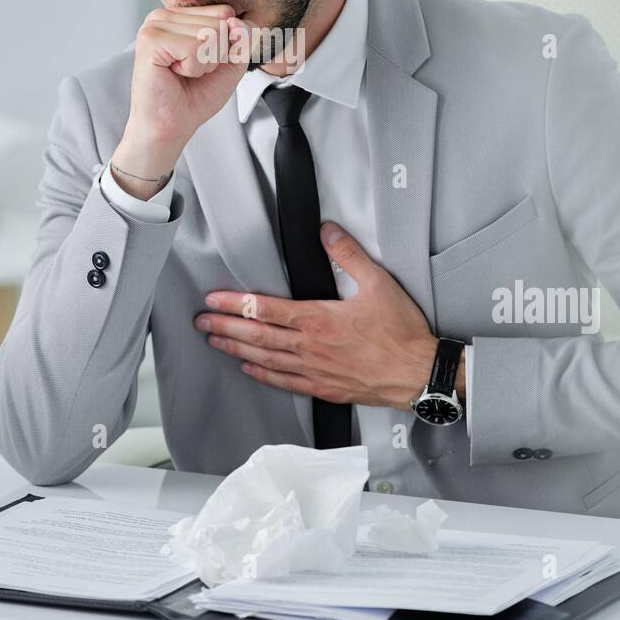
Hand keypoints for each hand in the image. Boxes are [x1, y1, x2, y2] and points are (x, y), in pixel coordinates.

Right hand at [112, 4, 249, 198]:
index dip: (226, 46)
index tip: (204, 63)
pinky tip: (174, 73)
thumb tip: (236, 20)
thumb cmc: (195, 96)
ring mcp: (154, 25)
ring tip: (183, 73)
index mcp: (181, 16)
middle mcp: (165, 15)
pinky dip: (193, 68)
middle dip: (215, 56)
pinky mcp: (150, 40)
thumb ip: (242, 38)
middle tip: (192, 71)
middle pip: (220, 23)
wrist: (172, 126)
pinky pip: (195, 48)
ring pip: (210, 34)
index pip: (226, 13)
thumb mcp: (231, 62)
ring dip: (204, 63)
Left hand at [194, 222, 451, 410]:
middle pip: (257, 336)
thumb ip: (349, 254)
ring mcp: (315, 370)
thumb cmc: (402, 333)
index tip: (214, 299)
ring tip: (214, 342)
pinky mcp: (324, 388)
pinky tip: (250, 369)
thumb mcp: (379, 283)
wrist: (418, 373)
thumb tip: (328, 231)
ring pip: (265, 359)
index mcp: (319, 319)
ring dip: (236, 349)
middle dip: (224, 327)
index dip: (235, 303)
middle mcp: (310, 347)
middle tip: (201, 322)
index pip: (266, 309)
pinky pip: (285, 382)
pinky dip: (262, 374)